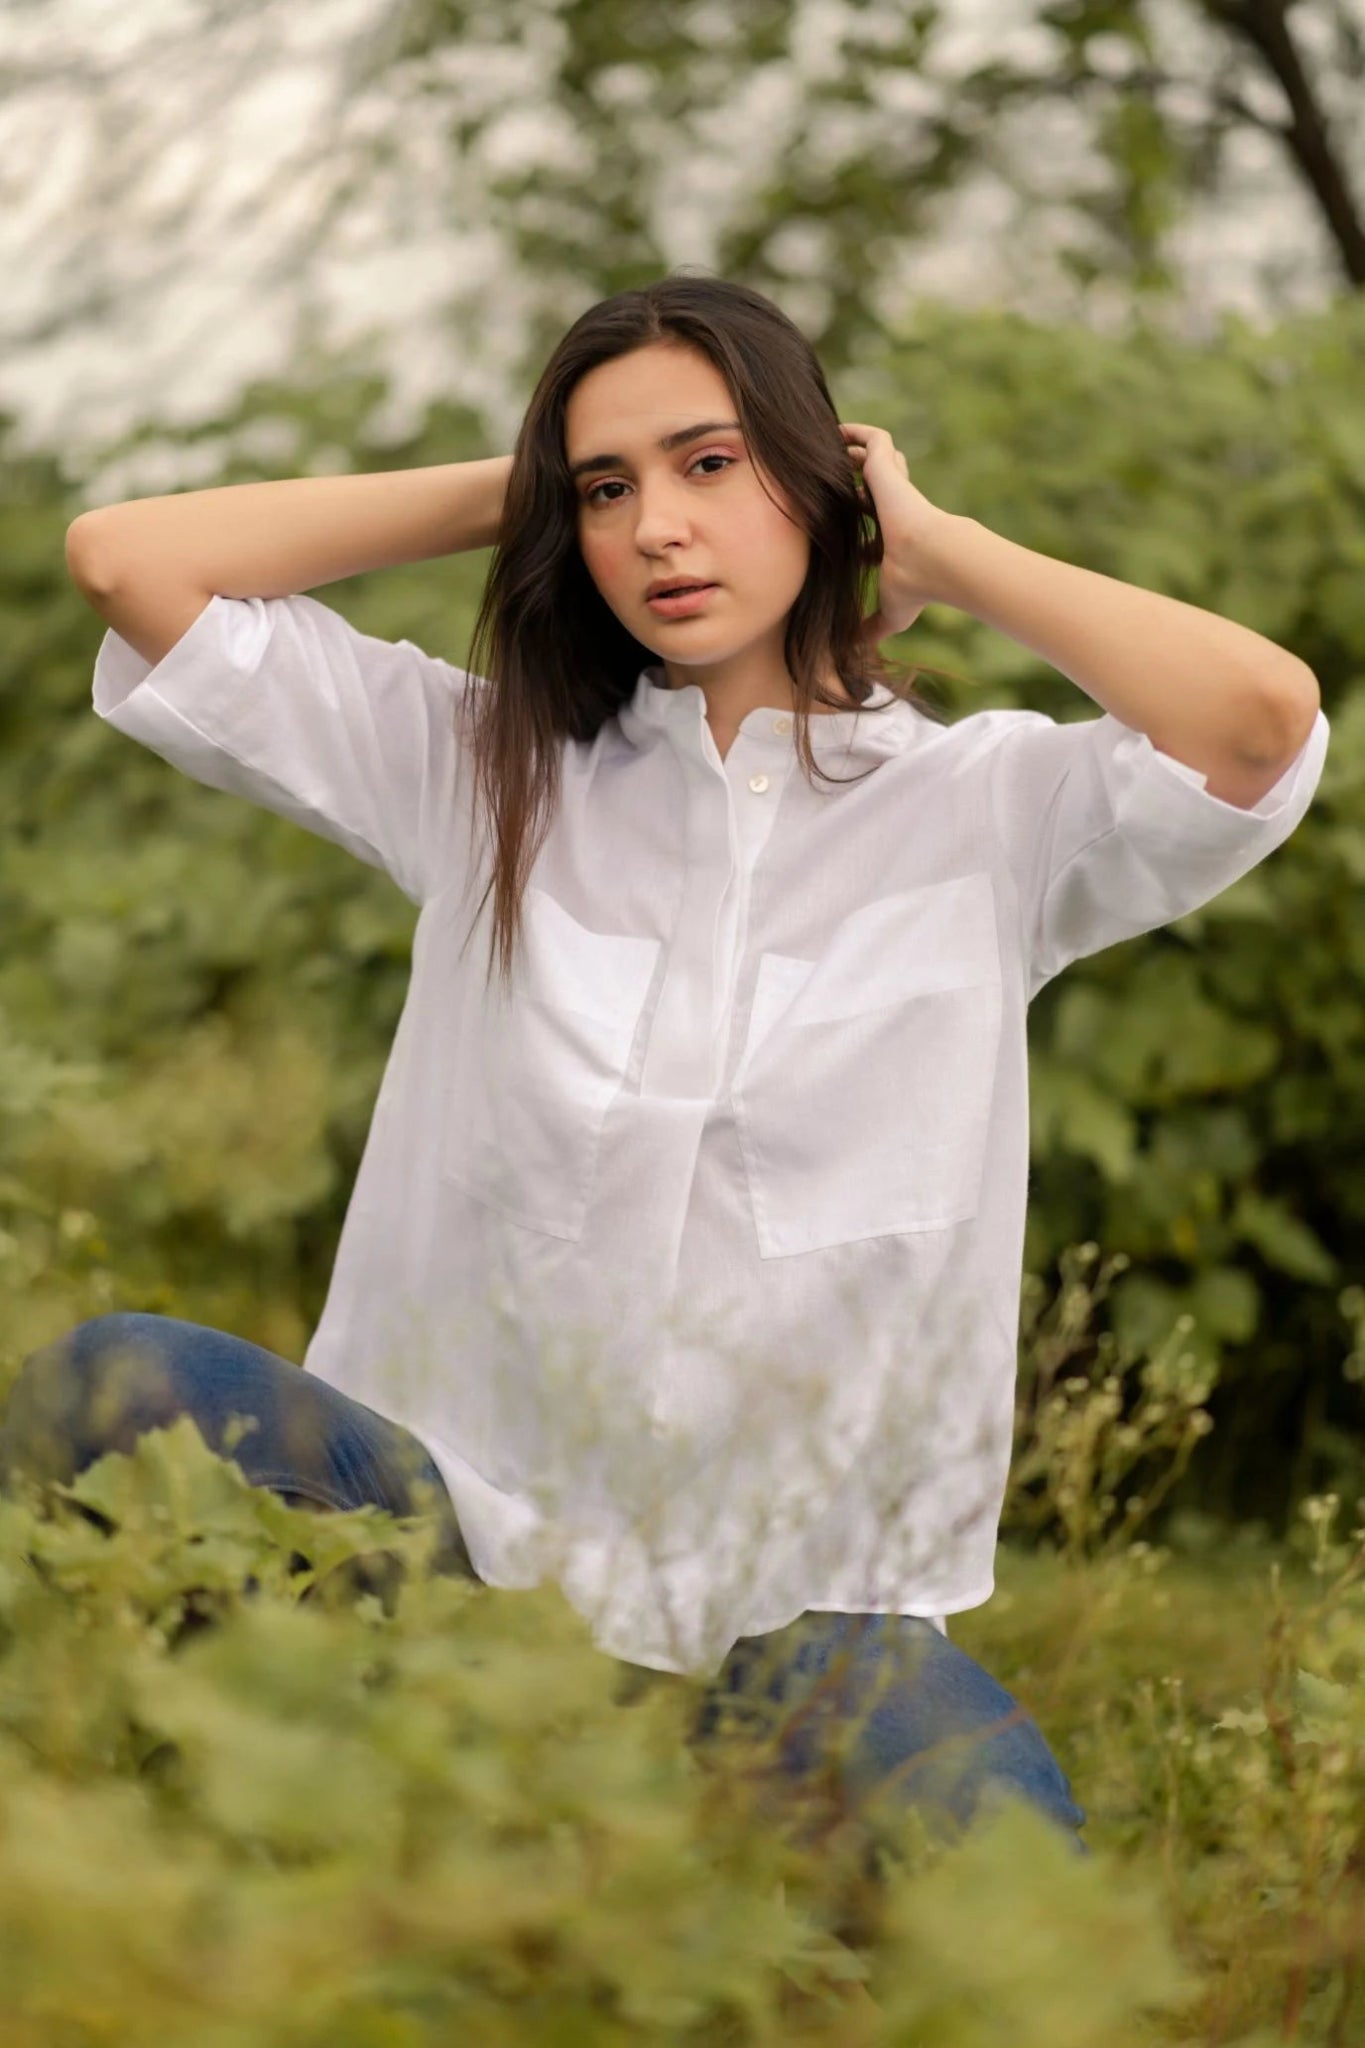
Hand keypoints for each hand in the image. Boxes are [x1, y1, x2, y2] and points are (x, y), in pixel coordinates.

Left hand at [840, 421, 956, 645]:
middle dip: (850, 485)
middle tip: (821, 481)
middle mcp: (893, 508)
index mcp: (892, 536)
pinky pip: (873, 440)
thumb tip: (856, 655)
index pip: (872, 524)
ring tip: (823, 448)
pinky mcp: (889, 468)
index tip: (833, 527)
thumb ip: (872, 629)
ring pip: (872, 461)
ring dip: (851, 455)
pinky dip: (856, 433)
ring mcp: (892, 487)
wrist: (932, 558)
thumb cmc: (915, 586)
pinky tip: (835, 429)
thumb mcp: (891, 613)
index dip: (854, 525)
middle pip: (871, 489)